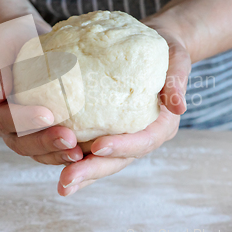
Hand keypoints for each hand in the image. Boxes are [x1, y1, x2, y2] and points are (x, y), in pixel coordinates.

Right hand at [0, 16, 84, 164]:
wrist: (23, 41)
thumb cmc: (10, 39)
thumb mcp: (1, 45)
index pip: (3, 118)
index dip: (23, 120)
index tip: (47, 115)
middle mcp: (3, 124)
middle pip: (20, 143)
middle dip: (46, 144)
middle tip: (70, 141)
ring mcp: (21, 132)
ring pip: (37, 152)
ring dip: (58, 154)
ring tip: (80, 153)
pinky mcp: (40, 133)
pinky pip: (51, 148)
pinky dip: (66, 151)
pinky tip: (87, 150)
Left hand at [57, 17, 191, 195]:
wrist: (157, 47)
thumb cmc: (167, 52)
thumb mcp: (177, 59)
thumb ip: (177, 80)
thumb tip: (179, 106)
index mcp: (161, 124)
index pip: (144, 141)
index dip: (122, 146)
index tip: (98, 146)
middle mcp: (142, 136)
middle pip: (118, 159)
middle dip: (92, 171)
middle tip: (67, 181)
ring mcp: (123, 136)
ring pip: (101, 160)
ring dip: (80, 172)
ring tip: (60, 184)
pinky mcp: (107, 129)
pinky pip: (90, 146)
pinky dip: (72, 155)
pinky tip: (53, 159)